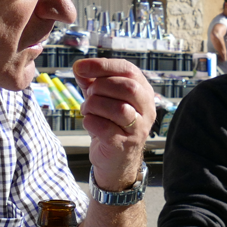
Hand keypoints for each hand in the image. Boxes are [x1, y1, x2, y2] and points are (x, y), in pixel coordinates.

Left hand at [74, 57, 156, 190]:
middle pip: (128, 87)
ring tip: (87, 110)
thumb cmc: (109, 123)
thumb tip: (79, 68)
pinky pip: (105, 128)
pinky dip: (91, 122)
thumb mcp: (102, 98)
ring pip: (118, 109)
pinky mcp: (125, 145)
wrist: (115, 160)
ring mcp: (139, 129)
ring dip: (94, 105)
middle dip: (100, 87)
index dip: (103, 66)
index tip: (80, 67)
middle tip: (88, 95)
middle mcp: (147, 110)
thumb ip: (92, 81)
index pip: (128, 70)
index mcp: (144, 92)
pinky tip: (89, 123)